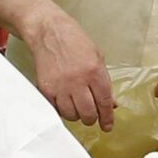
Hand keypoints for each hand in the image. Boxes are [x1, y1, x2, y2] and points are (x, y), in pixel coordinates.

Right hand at [30, 10, 114, 130]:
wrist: (48, 31)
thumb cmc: (74, 41)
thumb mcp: (97, 57)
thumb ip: (105, 82)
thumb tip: (111, 104)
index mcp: (94, 71)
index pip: (104, 103)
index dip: (107, 118)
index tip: (107, 126)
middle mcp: (78, 81)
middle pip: (88, 113)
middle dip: (91, 119)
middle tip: (91, 116)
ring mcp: (61, 86)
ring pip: (71, 115)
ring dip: (76, 115)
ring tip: (77, 107)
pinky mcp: (46, 89)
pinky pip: (56, 109)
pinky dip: (62, 110)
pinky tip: (64, 102)